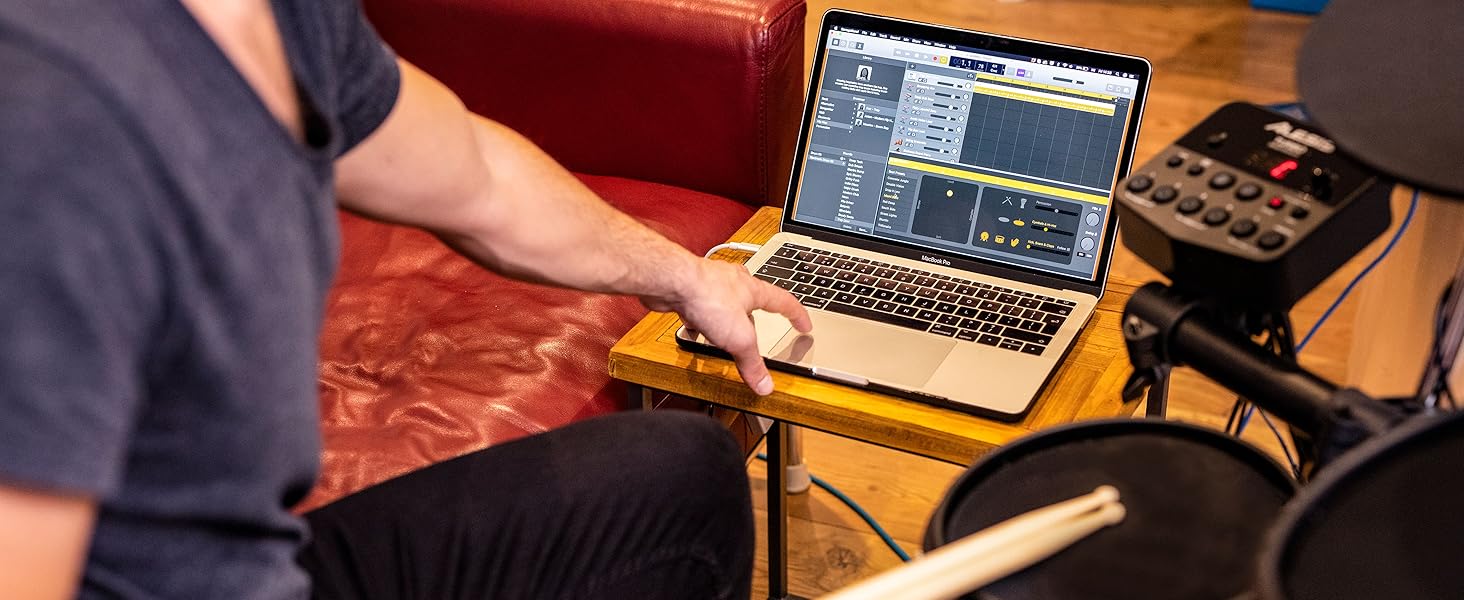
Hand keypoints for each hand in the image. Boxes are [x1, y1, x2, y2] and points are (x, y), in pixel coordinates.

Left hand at [644, 259, 811, 394]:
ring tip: (725, 330)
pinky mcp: (689, 289)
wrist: (671, 281)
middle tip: (758, 326)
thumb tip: (765, 385)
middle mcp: (734, 283)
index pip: (784, 302)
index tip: (804, 324)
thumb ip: (752, 363)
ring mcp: (711, 283)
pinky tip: (695, 327)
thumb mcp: (738, 339)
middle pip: (753, 298)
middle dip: (756, 313)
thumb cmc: (707, 297)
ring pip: (725, 300)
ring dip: (727, 315)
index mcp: (753, 290)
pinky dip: (701, 317)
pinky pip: (700, 305)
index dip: (797, 315)